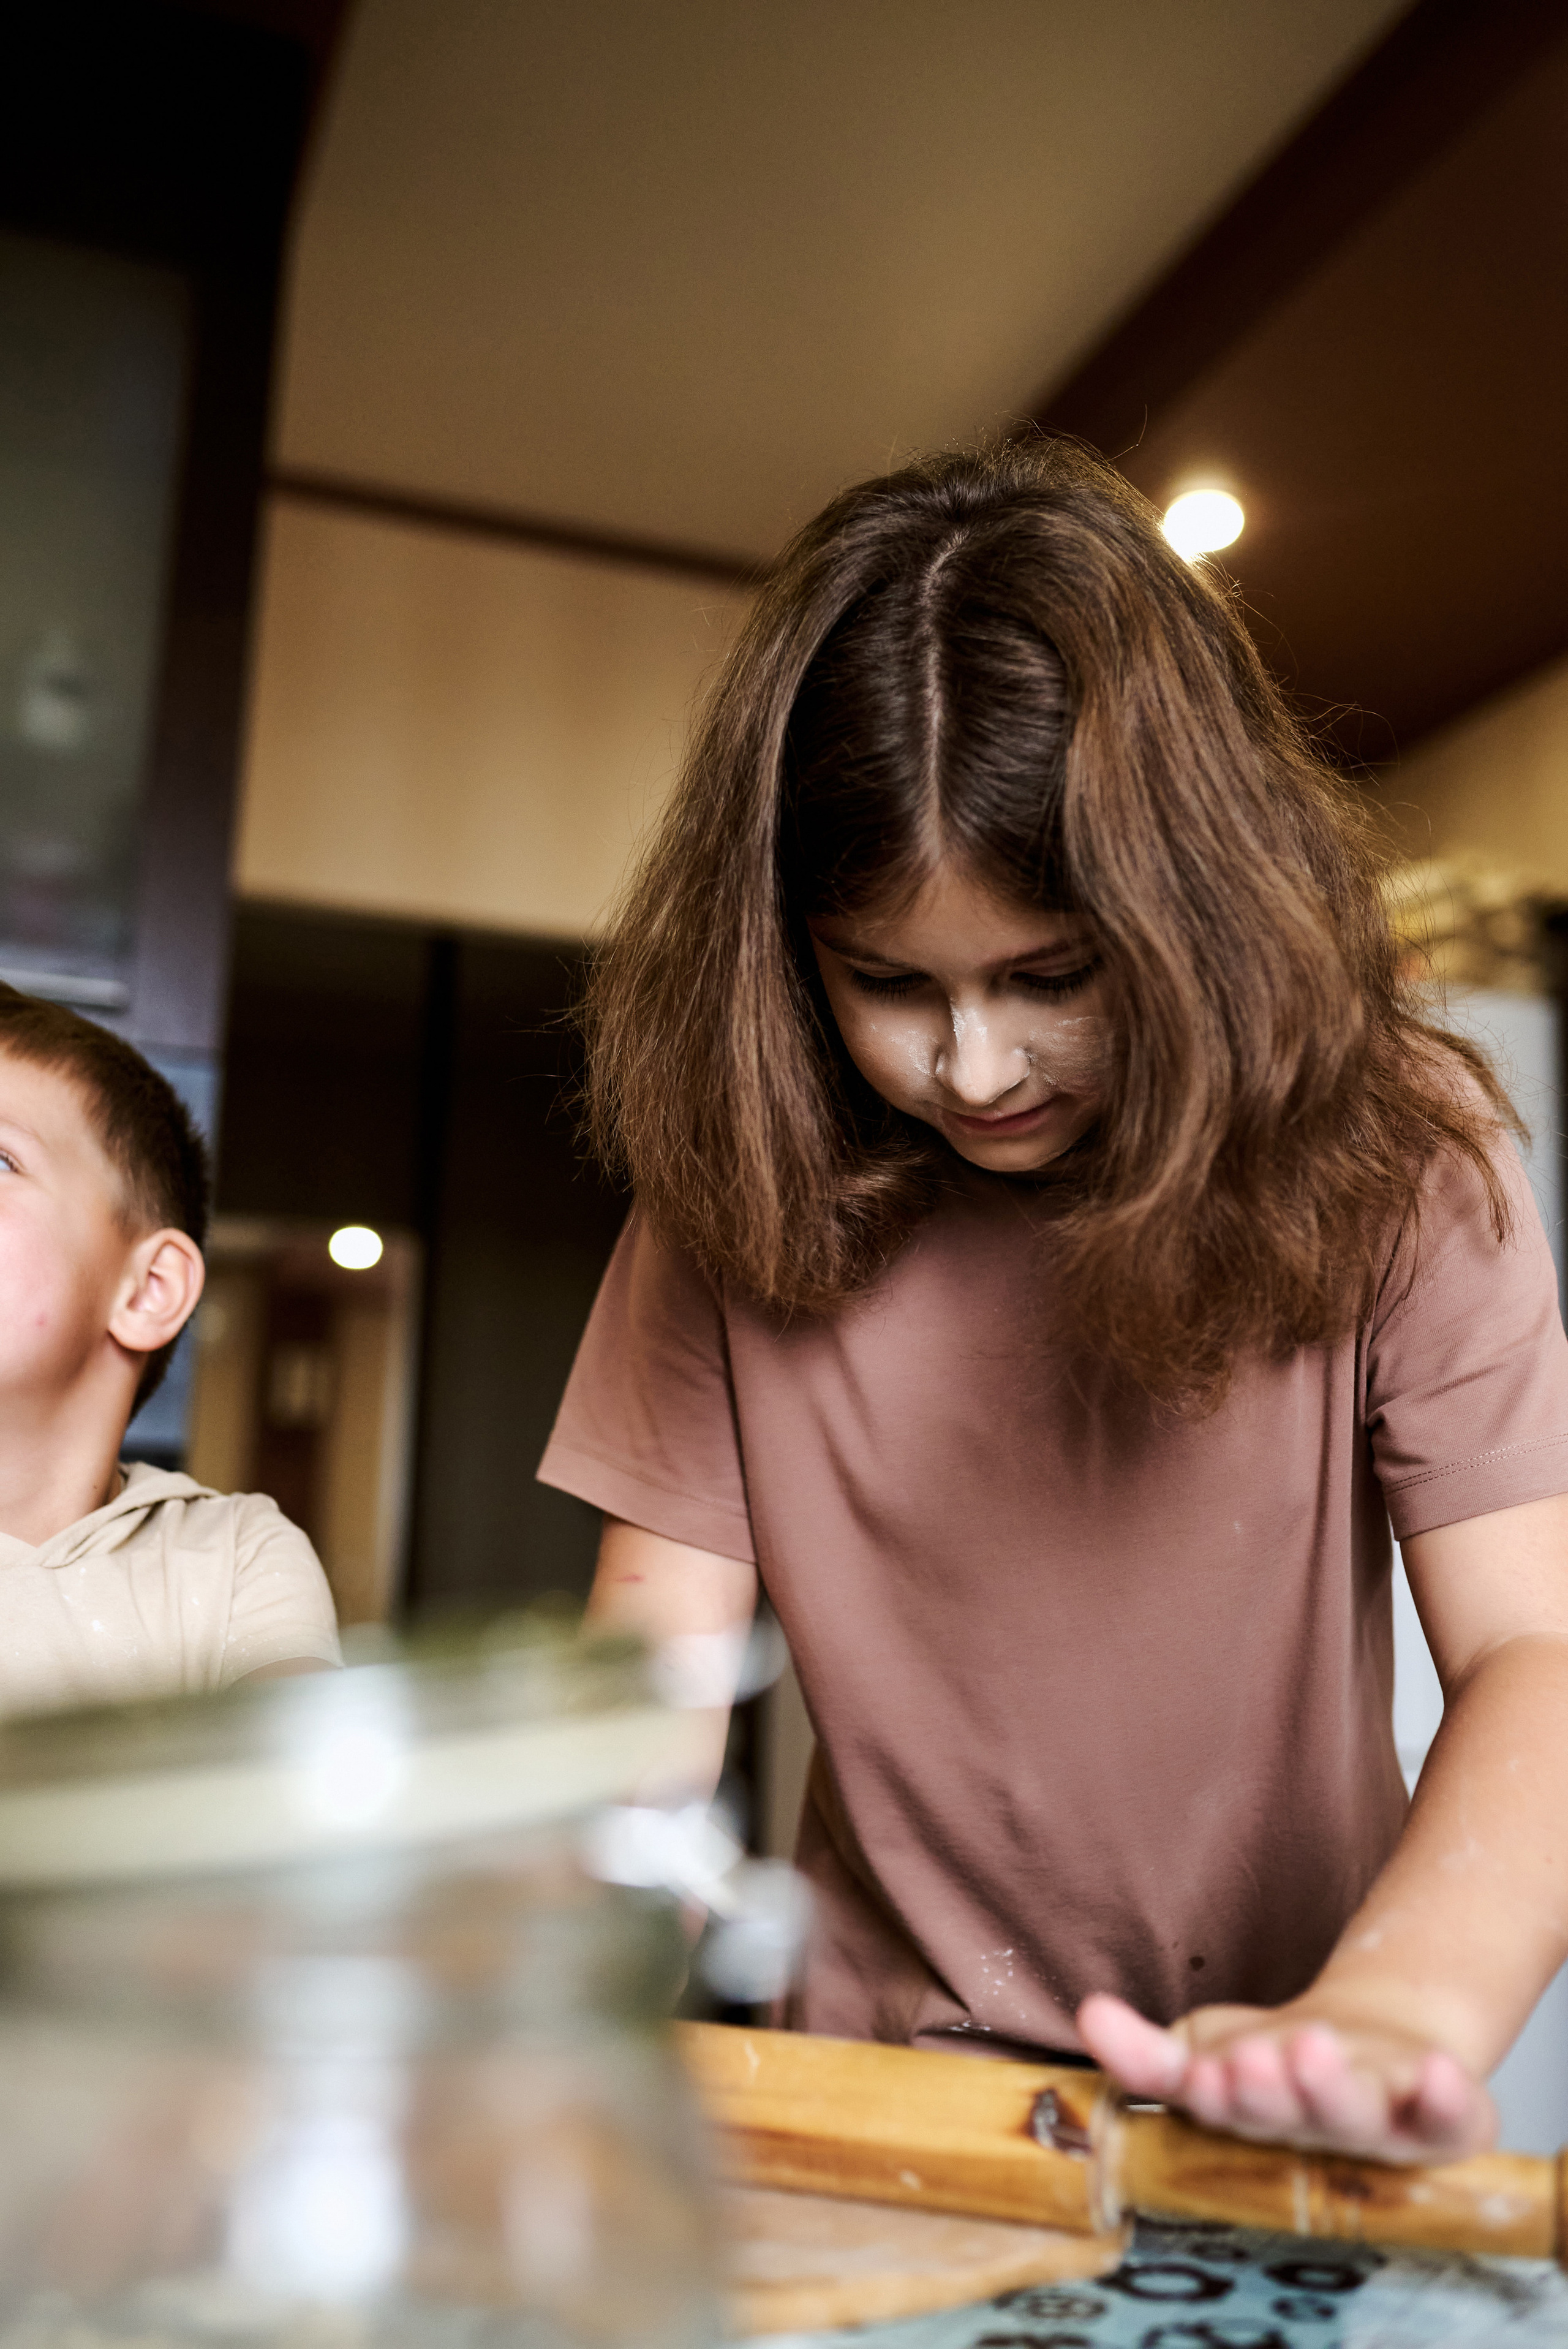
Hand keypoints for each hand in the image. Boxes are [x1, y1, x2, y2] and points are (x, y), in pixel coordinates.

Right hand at [1076, 1991, 1495, 2162]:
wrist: (1376, 2044)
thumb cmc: (1270, 2058)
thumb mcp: (1201, 2043)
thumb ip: (1145, 2048)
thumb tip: (1088, 2013)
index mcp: (1248, 2119)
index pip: (1223, 2112)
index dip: (1214, 2095)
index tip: (1203, 2073)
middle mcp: (1312, 2131)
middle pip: (1290, 2118)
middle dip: (1270, 2093)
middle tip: (1253, 2064)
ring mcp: (1378, 2123)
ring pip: (1356, 2114)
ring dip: (1332, 2089)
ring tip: (1310, 2048)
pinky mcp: (1442, 2116)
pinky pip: (1448, 2116)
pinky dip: (1443, 2097)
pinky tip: (1435, 2070)